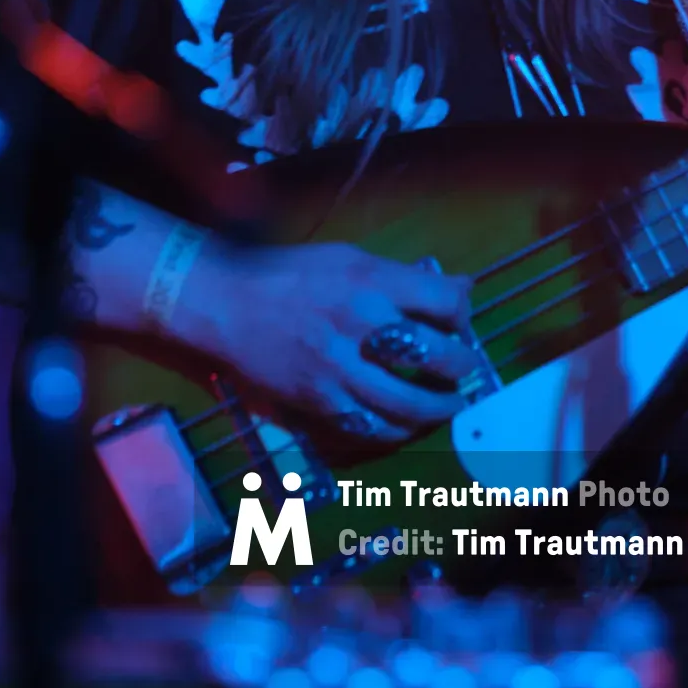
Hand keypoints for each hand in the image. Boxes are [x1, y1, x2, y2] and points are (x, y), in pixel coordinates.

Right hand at [174, 240, 481, 442]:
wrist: (224, 304)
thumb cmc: (289, 275)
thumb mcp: (349, 258)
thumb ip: (403, 277)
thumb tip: (460, 289)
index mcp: (371, 281)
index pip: (445, 301)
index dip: (463, 313)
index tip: (460, 322)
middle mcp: (360, 325)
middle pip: (438, 355)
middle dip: (462, 367)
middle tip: (464, 370)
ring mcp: (339, 368)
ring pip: (410, 403)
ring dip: (440, 408)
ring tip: (450, 404)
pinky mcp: (318, 400)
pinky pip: (370, 427)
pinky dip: (397, 430)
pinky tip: (407, 424)